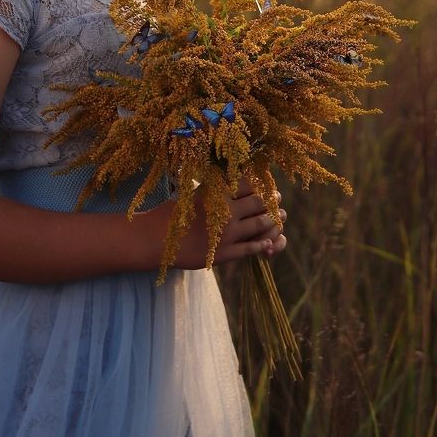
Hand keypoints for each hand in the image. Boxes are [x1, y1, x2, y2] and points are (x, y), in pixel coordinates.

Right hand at [153, 180, 286, 270]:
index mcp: (218, 194)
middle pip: (259, 203)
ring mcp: (227, 235)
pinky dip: (262, 244)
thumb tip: (233, 183)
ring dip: (273, 221)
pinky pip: (251, 249)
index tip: (268, 186)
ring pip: (260, 225)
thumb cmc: (172, 213)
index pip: (249, 185)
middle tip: (278, 201)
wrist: (157, 238)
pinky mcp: (224, 254)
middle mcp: (227, 212)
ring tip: (280, 218)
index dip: (262, 185)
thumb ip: (215, 191)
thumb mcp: (195, 194)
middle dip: (272, 202)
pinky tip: (268, 242)